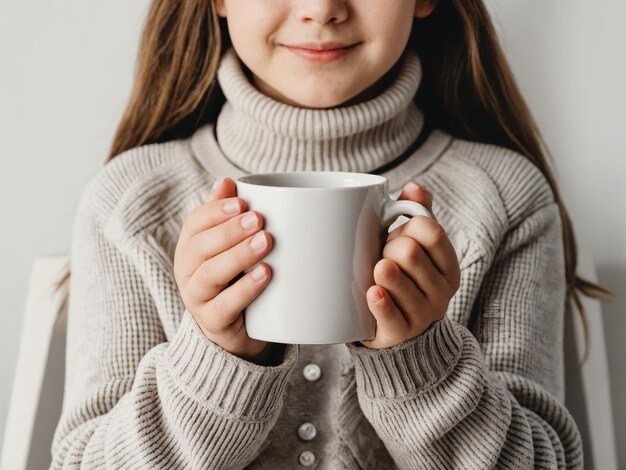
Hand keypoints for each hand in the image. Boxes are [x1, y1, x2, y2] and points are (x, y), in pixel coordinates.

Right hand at [173, 176, 281, 364]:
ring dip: (239, 255)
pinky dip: (245, 290)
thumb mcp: (229, 245)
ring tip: (266, 242)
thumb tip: (228, 181)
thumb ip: (227, 215)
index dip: (216, 211)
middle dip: (230, 230)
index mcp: (191, 246)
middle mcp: (187, 271)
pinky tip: (265, 274)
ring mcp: (197, 298)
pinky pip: (224, 306)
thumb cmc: (234, 278)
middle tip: (259, 219)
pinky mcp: (213, 322)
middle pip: (201, 247)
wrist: (237, 328)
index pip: (195, 223)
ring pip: (210, 274)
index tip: (242, 202)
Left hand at [359, 182, 461, 349]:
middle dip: (388, 249)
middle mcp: (442, 290)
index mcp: (448, 265)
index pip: (430, 230)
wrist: (400, 333)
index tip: (396, 236)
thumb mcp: (417, 247)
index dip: (405, 227)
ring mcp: (423, 314)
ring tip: (376, 275)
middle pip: (408, 251)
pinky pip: (388, 312)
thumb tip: (414, 186)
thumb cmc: (405, 279)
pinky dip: (378, 300)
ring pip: (394, 278)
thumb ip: (418, 215)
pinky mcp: (401, 334)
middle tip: (383, 259)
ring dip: (379, 271)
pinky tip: (372, 292)